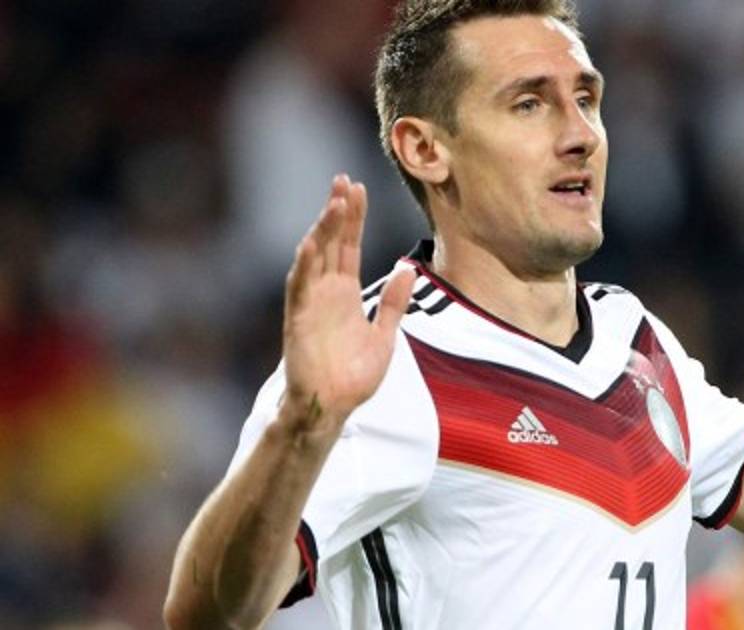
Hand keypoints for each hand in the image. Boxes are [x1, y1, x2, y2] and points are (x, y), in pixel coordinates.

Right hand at [281, 174, 414, 433]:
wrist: (334, 407)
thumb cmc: (354, 376)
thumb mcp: (385, 335)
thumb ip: (394, 303)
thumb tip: (409, 268)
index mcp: (346, 293)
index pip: (350, 246)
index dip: (354, 218)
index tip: (358, 188)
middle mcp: (327, 292)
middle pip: (332, 243)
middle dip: (338, 212)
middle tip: (343, 180)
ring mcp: (311, 304)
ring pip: (315, 258)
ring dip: (322, 230)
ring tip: (333, 202)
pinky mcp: (298, 321)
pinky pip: (300, 289)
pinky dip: (304, 266)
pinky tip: (309, 244)